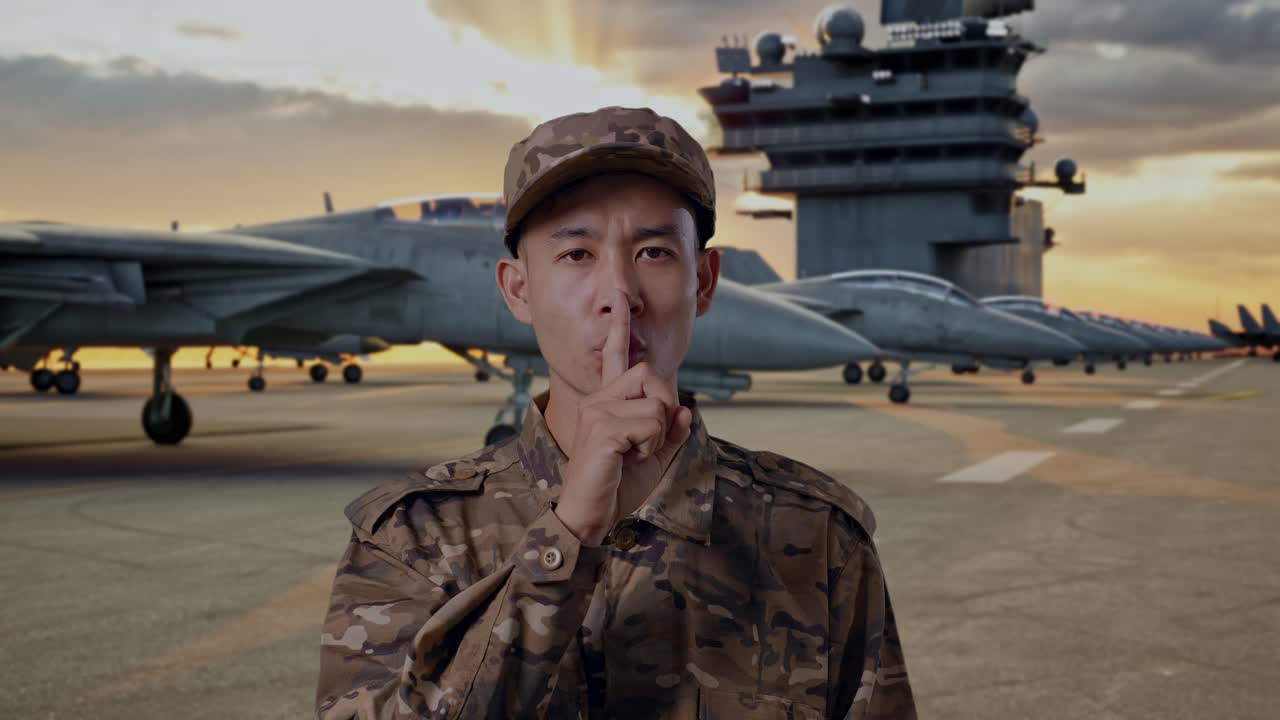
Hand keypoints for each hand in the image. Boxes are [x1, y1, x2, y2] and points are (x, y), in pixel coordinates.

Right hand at [554, 289, 692, 544]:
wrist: (590, 515)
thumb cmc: (617, 486)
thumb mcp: (654, 456)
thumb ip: (670, 431)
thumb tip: (683, 409)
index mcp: (607, 401)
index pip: (617, 357)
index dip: (621, 327)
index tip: (622, 298)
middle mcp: (598, 398)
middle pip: (650, 374)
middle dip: (664, 407)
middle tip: (646, 442)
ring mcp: (597, 409)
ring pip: (656, 403)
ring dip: (657, 436)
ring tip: (633, 455)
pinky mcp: (601, 427)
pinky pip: (651, 422)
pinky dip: (651, 446)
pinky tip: (628, 459)